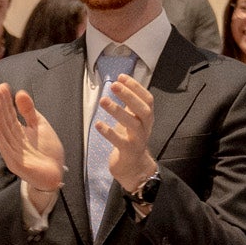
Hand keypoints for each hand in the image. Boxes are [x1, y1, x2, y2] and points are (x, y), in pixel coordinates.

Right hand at [0, 84, 66, 200]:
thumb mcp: (40, 126)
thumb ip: (30, 111)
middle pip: (5, 120)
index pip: (10, 112)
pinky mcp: (15, 163)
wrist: (55, 173)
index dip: (6, 99)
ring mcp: (13, 151)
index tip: (2, 86)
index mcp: (18, 130)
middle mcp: (13, 140)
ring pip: (4, 132)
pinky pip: (6, 149)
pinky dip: (0, 138)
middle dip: (1, 105)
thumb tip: (20, 92)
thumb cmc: (47, 151)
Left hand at [94, 73, 157, 192]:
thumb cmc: (131, 139)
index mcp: (147, 117)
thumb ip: (130, 103)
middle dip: (129, 96)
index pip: (147, 99)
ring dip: (118, 111)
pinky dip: (109, 132)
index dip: (136, 87)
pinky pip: (119, 141)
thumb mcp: (133, 119)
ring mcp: (138, 140)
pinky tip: (98, 125)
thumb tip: (120, 82)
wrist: (134, 167)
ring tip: (103, 101)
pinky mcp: (129, 152)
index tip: (121, 77)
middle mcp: (145, 127)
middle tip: (114, 86)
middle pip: (143, 109)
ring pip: (132, 124)